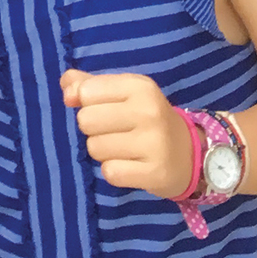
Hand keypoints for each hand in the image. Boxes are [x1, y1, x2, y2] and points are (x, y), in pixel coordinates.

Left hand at [60, 69, 194, 197]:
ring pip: (94, 148)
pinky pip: (110, 172)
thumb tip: (65, 90)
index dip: (86, 103)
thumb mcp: (122, 93)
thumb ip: (88, 84)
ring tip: (125, 149)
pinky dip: (114, 171)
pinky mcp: (156, 173)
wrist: (190, 153)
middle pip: (85, 121)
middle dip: (93, 129)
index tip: (104, 108)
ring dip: (103, 152)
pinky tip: (131, 166)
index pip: (85, 92)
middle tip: (115, 132)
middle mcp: (149, 112)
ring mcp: (154, 144)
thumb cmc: (146, 117)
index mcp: (139, 86)